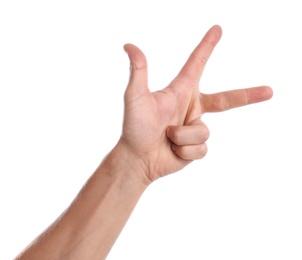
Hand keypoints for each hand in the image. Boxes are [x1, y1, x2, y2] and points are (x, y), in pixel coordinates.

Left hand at [118, 25, 272, 182]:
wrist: (137, 158)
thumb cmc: (134, 127)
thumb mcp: (136, 97)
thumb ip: (138, 71)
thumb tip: (129, 45)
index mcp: (181, 91)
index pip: (197, 64)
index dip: (207, 47)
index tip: (217, 30)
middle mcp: (192, 108)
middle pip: (226, 100)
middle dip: (248, 96)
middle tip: (269, 91)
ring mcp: (195, 128)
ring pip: (202, 132)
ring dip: (181, 137)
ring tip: (167, 138)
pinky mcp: (197, 147)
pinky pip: (201, 149)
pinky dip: (184, 151)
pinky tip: (173, 151)